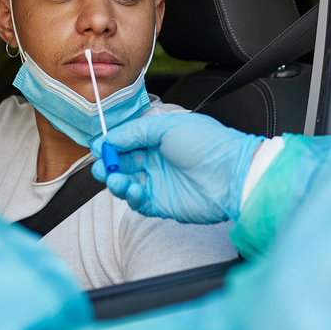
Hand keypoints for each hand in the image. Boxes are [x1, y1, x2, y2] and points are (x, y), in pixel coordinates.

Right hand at [91, 113, 262, 223]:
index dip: (111, 144)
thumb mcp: (167, 126)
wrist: (232, 175)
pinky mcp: (162, 203)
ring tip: (114, 179)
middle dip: (108, 164)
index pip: (127, 140)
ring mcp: (160, 182)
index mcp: (160, 137)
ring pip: (127, 182)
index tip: (98, 147)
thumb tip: (109, 139)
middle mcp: (158, 159)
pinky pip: (138, 202)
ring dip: (116, 181)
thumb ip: (135, 131)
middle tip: (101, 166)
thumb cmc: (208, 145)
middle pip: (123, 162)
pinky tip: (133, 188)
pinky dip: (130, 196)